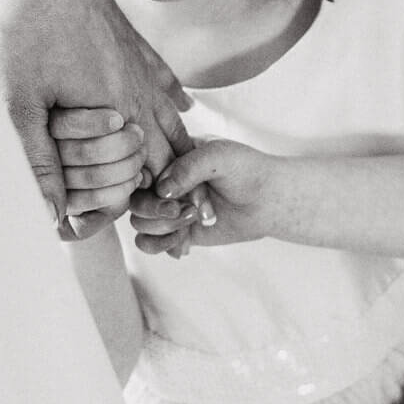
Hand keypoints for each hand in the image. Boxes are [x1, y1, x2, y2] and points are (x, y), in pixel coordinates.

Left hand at [0, 0, 192, 232]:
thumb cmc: (23, 28)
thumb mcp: (18, 103)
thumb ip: (36, 161)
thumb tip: (50, 214)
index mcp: (113, 114)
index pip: (141, 178)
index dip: (139, 209)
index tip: (143, 233)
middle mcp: (136, 92)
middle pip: (166, 151)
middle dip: (171, 186)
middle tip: (176, 219)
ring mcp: (138, 63)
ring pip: (171, 117)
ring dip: (178, 148)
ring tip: (187, 178)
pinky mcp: (131, 39)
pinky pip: (164, 77)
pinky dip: (175, 98)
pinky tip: (183, 107)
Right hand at [128, 139, 277, 255]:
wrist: (268, 199)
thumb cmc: (246, 169)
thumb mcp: (219, 157)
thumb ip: (188, 167)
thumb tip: (160, 190)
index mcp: (167, 158)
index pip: (138, 171)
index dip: (147, 185)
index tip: (171, 191)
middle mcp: (162, 184)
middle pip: (134, 202)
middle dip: (155, 211)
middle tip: (183, 211)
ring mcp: (168, 209)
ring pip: (140, 225)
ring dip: (163, 228)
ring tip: (193, 221)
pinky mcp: (177, 232)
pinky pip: (151, 244)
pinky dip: (163, 246)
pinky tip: (186, 243)